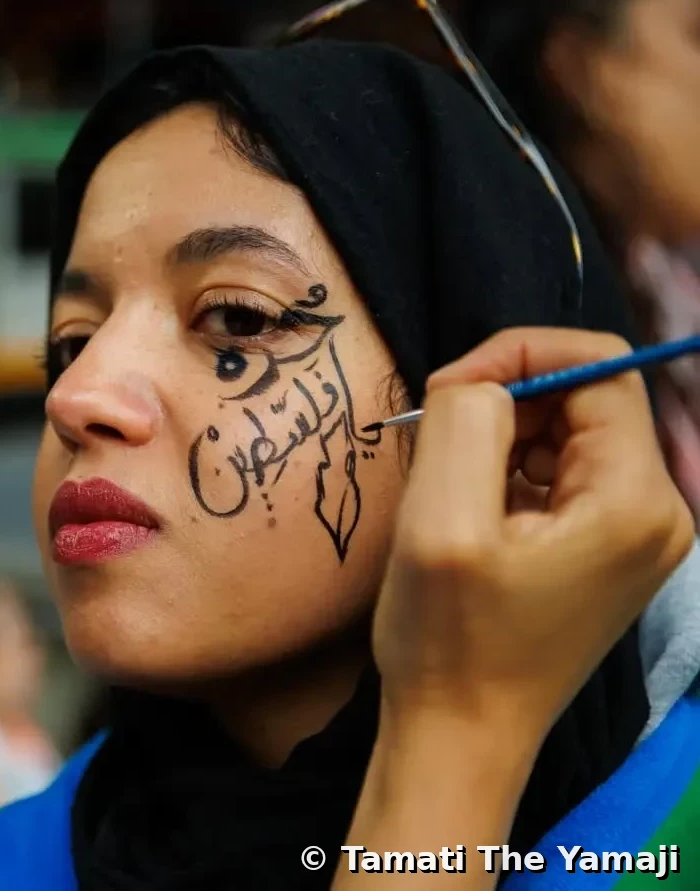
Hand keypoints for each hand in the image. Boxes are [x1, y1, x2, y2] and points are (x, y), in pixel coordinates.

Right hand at [373, 327, 694, 741]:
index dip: (516, 356)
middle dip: (502, 400)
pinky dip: (504, 475)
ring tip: (450, 495)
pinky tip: (470, 519)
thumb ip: (464, 421)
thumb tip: (476, 383)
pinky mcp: (603, 552)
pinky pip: (558, 475)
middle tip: (434, 446)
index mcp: (637, 499)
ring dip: (496, 441)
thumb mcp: (440, 519)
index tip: (443, 392)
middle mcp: (657, 512)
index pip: (597, 368)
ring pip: (565, 434)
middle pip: (583, 398)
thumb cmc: (449, 640)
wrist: (461, 736)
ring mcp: (635, 536)